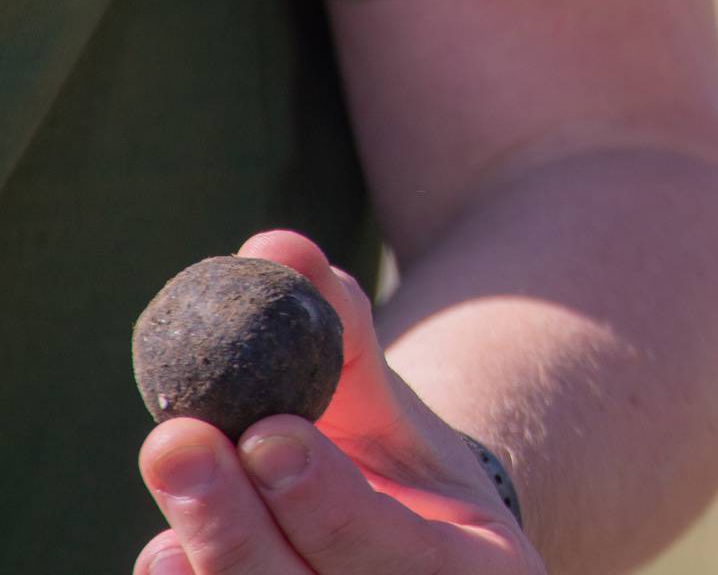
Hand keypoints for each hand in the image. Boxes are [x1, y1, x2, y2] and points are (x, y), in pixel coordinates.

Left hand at [135, 231, 542, 574]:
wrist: (402, 544)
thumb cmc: (399, 463)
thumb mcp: (388, 400)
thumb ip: (339, 330)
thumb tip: (276, 246)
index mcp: (480, 574)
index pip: (402, 553)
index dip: (327, 502)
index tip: (266, 432)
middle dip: (238, 526)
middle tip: (177, 444)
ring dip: (209, 551)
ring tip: (171, 469)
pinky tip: (165, 550)